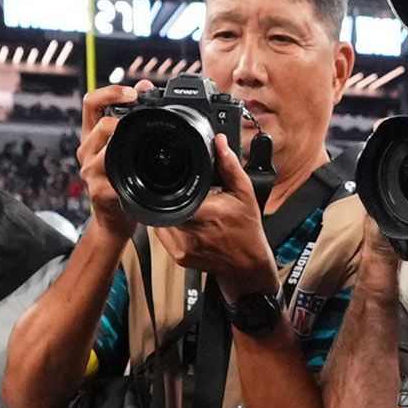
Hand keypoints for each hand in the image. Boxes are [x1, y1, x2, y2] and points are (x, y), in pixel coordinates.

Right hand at [77, 81, 147, 231]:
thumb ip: (130, 115)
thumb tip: (145, 85)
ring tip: (141, 148)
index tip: (133, 93)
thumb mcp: (121, 145)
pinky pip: (115, 176)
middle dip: (124, 121)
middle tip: (144, 121)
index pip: (91, 102)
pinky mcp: (99, 191)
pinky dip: (130, 174)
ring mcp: (90, 172)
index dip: (110, 92)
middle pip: (100, 124)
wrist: (113, 219)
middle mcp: (86, 151)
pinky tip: (140, 175)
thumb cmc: (120, 180)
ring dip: (126, 146)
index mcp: (92, 135)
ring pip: (106, 149)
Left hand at [153, 135, 278, 299]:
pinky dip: (171, 227)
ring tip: (190, 210)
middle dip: (171, 198)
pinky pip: (164, 236)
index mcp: (203, 214)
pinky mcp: (178, 257)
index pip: (172, 194)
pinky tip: (187, 224)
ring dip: (169, 212)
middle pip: (163, 206)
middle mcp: (189, 233)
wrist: (247, 264)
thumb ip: (229, 165)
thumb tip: (219, 142)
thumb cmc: (247, 230)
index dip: (170, 186)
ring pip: (160, 222)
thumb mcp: (244, 192)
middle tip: (188, 196)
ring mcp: (182, 247)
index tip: (177, 182)